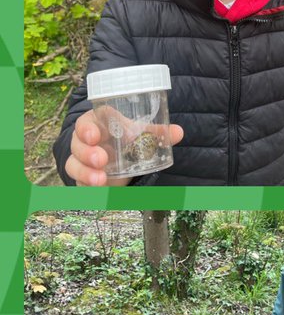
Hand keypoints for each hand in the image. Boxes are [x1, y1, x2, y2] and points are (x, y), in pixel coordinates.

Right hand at [65, 108, 183, 186]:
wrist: (119, 156)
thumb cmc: (126, 138)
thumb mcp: (140, 134)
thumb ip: (157, 133)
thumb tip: (178, 131)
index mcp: (97, 124)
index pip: (87, 122)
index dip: (87, 128)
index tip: (93, 135)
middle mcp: (85, 141)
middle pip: (78, 144)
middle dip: (87, 152)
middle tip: (101, 159)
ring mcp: (82, 160)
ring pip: (74, 164)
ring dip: (85, 172)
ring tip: (99, 180)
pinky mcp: (84, 177)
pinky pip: (79, 182)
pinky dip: (86, 187)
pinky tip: (96, 192)